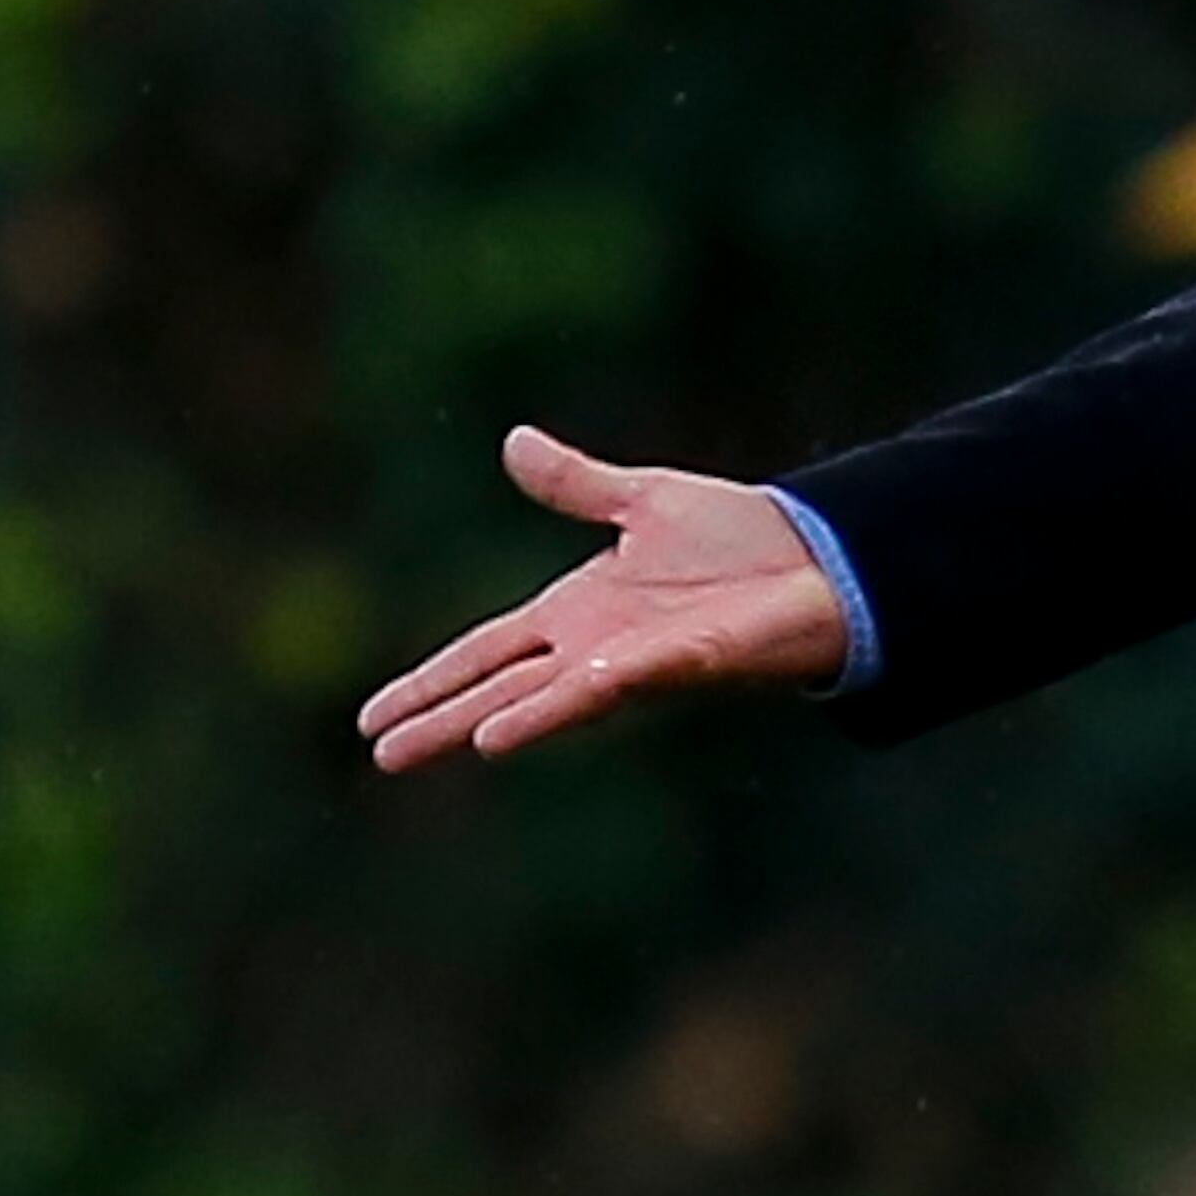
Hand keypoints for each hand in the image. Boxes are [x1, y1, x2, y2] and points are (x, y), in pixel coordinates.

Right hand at [355, 425, 847, 770]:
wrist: (820, 557)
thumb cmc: (740, 539)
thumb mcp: (642, 499)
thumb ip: (575, 483)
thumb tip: (513, 442)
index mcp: (578, 612)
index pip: (486, 651)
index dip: (433, 678)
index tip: (375, 713)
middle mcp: (594, 647)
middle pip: (498, 687)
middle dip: (438, 717)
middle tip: (377, 753)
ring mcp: (631, 661)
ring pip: (537, 699)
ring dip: (482, 721)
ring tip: (421, 749)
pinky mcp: (674, 662)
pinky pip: (601, 687)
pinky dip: (551, 706)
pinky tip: (504, 734)